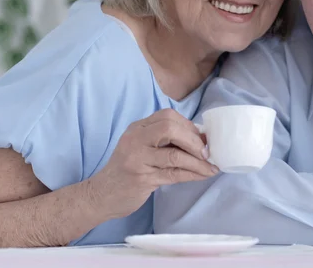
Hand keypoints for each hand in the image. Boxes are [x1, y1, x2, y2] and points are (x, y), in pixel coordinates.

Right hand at [89, 109, 218, 218]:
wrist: (101, 195)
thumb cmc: (129, 170)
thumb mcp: (142, 147)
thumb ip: (165, 140)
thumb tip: (201, 139)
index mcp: (137, 128)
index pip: (167, 116)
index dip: (189, 126)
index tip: (203, 139)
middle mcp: (135, 139)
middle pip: (170, 129)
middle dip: (194, 141)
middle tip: (207, 153)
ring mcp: (136, 159)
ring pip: (174, 155)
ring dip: (198, 162)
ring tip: (211, 168)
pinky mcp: (141, 178)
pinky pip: (173, 174)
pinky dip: (192, 174)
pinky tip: (202, 175)